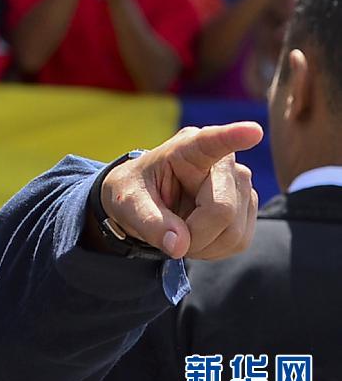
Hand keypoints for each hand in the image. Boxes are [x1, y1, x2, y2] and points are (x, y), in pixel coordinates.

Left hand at [99, 122, 262, 259]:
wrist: (143, 203)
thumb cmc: (135, 193)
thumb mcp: (128, 204)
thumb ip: (150, 223)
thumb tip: (179, 246)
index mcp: (187, 149)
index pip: (212, 142)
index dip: (233, 137)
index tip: (253, 131)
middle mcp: (223, 162)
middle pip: (222, 210)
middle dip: (194, 234)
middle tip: (168, 232)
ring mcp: (241, 184)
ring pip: (234, 232)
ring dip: (202, 244)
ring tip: (179, 230)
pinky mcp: (248, 207)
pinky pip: (239, 241)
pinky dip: (213, 249)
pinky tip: (196, 236)